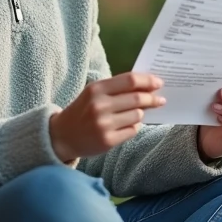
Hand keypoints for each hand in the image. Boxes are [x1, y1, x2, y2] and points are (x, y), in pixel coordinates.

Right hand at [50, 72, 165, 161]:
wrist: (62, 136)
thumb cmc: (83, 110)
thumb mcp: (94, 93)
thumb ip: (118, 88)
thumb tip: (149, 86)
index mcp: (96, 89)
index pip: (130, 80)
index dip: (148, 80)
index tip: (159, 82)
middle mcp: (99, 105)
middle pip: (137, 98)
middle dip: (152, 98)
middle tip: (160, 99)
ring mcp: (103, 124)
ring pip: (138, 115)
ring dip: (141, 113)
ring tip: (136, 113)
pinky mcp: (107, 140)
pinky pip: (133, 130)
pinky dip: (134, 126)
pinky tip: (127, 125)